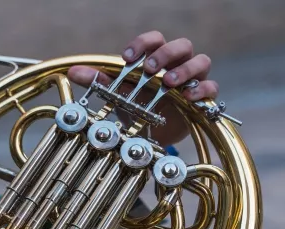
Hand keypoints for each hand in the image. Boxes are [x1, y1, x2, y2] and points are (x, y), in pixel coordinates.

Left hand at [68, 31, 217, 146]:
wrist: (153, 133)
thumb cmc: (138, 105)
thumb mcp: (118, 93)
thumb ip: (99, 80)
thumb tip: (73, 72)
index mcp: (156, 57)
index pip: (155, 39)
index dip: (143, 43)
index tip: (126, 57)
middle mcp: (177, 64)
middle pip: (181, 45)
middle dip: (165, 54)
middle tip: (149, 70)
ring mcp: (193, 80)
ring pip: (200, 61)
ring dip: (185, 70)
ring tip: (169, 83)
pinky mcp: (203, 99)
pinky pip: (211, 87)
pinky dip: (203, 90)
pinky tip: (189, 97)